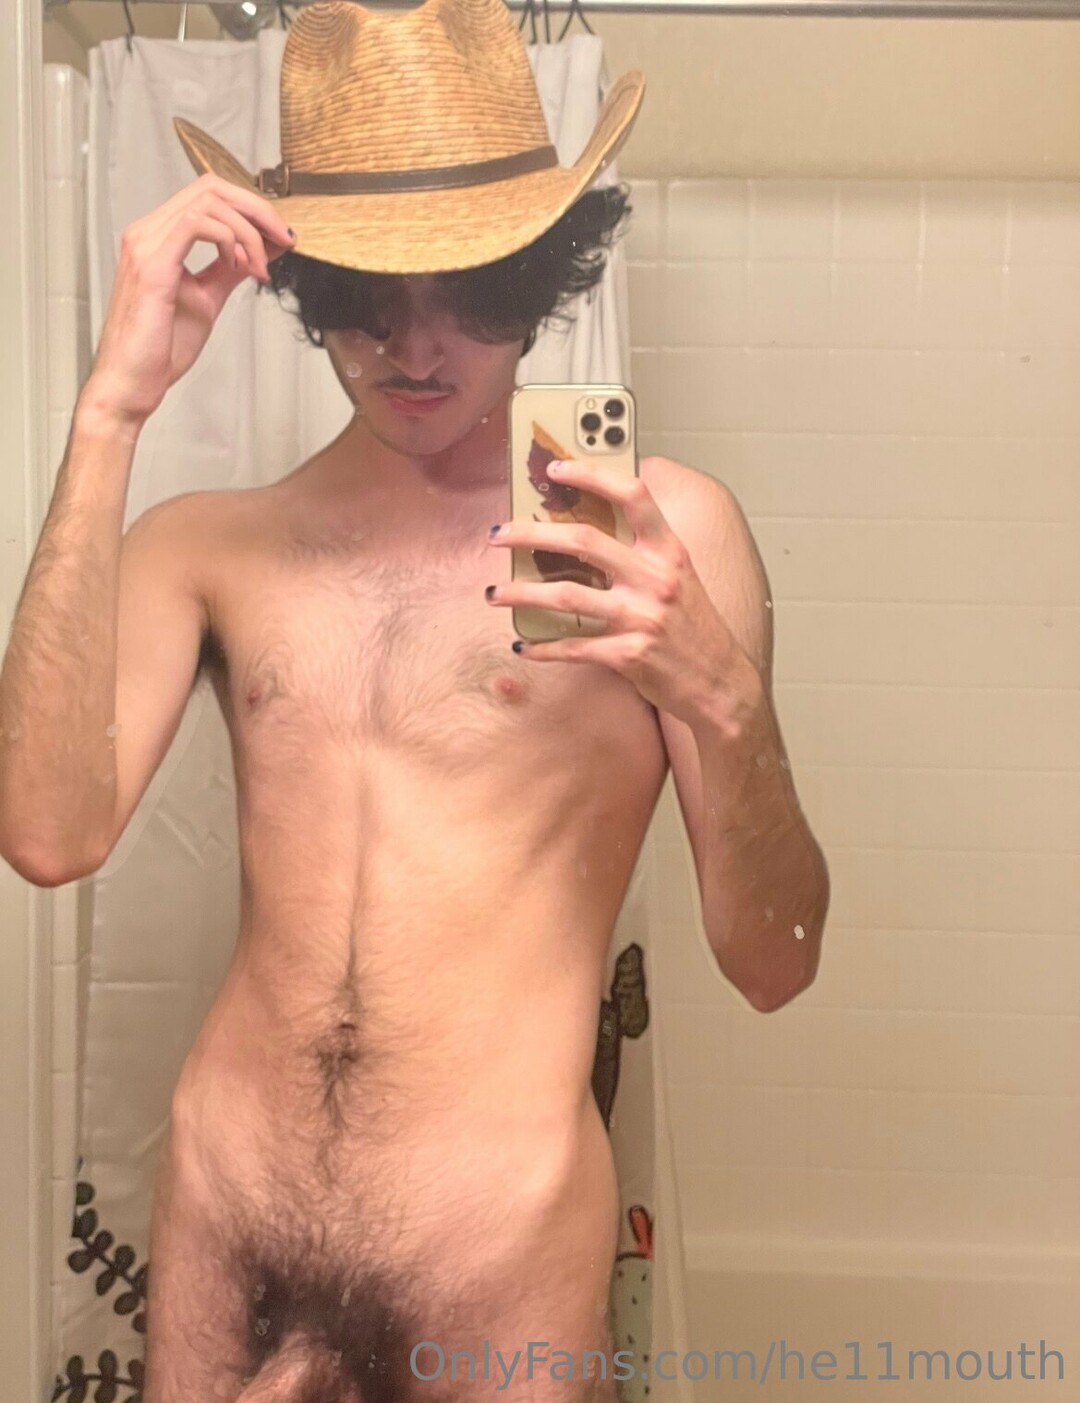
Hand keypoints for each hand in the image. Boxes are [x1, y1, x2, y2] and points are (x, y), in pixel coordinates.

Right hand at [80, 172, 294, 429]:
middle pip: (211, 187)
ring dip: (248, 230)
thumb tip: (259, 252)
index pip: (208, 196)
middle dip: (258, 210)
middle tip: (284, 239)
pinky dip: (230, 240)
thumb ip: (228, 271)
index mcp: (158, 237)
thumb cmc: (160, 349)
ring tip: (260, 268)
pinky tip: (240, 268)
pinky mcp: (152, 265)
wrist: (132, 382)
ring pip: (208, 201)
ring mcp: (146, 244)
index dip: (251, 208)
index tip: (279, 237)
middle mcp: (147, 232)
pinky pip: (197, 225)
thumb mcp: (206, 299)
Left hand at [486, 459, 750, 724]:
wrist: (720, 683)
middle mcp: (656, 578)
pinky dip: (542, 648)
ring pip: (565, 596)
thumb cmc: (694, 627)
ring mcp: (641, 617)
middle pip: (582, 542)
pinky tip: (523, 646)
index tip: (555, 469)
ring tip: (495, 593)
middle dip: (530, 534)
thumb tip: (587, 530)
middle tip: (498, 534)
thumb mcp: (679, 576)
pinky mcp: (629, 655)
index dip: (592, 475)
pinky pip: (573, 647)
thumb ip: (643, 551)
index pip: (633, 495)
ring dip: (521, 593)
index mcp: (669, 551)